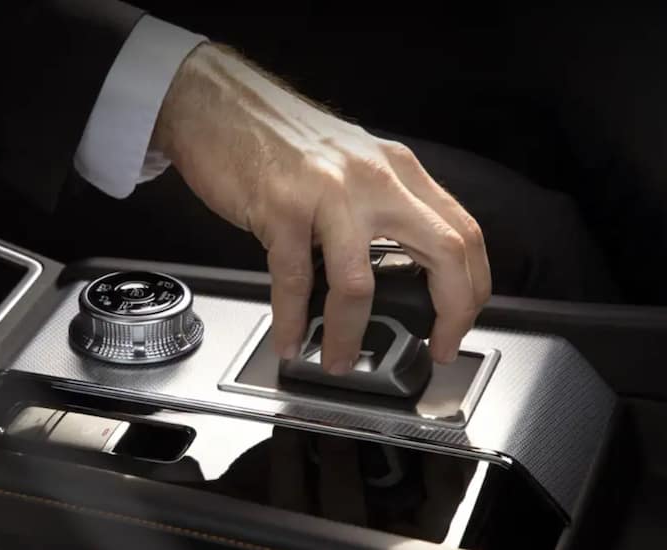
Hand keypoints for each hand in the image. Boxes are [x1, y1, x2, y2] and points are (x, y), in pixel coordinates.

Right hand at [150, 43, 490, 372]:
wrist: (217, 102)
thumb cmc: (276, 136)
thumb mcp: (348, 162)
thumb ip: (378, 204)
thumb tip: (393, 266)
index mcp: (396, 170)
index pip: (463, 232)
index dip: (471, 287)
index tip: (457, 322)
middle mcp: (373, 179)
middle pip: (444, 251)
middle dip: (451, 312)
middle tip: (437, 347)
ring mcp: (328, 194)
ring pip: (360, 281)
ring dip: (351, 333)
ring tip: (340, 359)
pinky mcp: (280, 209)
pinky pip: (293, 280)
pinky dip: (291, 321)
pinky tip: (289, 338)